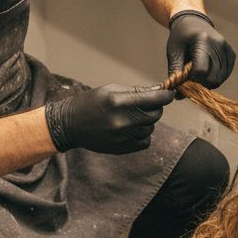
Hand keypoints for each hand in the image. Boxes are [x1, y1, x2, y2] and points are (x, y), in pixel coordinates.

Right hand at [45, 84, 174, 153]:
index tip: (167, 94)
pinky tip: (130, 129)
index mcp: (119, 101)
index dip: (165, 95)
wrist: (70, 125)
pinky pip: (145, 141)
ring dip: (145, 122)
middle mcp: (123, 120)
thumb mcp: (110, 89)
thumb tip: (159, 91)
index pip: (156, 99)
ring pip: (150, 128)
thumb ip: (136, 91)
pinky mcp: (122, 148)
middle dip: (154, 107)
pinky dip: (142, 135)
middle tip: (143, 105)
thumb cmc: (90, 103)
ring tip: (130, 117)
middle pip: (156, 114)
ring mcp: (123, 136)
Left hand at [167, 11, 235, 88]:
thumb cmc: (181, 37)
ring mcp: (227, 49)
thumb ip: (175, 73)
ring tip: (197, 74)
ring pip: (220, 79)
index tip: (184, 78)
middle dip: (200, 84)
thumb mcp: (173, 52)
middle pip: (212, 78)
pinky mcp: (231, 54)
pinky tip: (206, 71)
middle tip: (190, 79)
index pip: (201, 71)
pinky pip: (225, 75)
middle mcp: (218, 45)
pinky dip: (215, 78)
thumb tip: (178, 95)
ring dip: (207, 82)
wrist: (193, 21)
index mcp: (202, 41)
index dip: (192, 80)